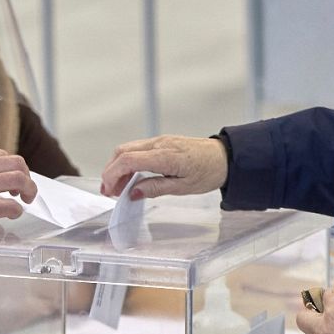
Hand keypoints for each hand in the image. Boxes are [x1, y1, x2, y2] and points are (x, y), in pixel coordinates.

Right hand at [0, 145, 35, 242]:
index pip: (1, 154)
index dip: (11, 167)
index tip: (12, 179)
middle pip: (15, 163)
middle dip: (27, 176)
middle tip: (26, 190)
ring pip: (17, 180)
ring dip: (28, 190)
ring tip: (25, 199)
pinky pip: (8, 206)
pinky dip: (16, 210)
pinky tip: (12, 213)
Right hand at [100, 135, 226, 198]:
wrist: (225, 157)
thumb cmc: (208, 172)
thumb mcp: (183, 188)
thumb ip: (155, 188)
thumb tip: (133, 193)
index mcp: (164, 155)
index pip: (128, 160)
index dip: (112, 174)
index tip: (108, 190)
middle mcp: (159, 143)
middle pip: (122, 152)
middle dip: (110, 171)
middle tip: (109, 191)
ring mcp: (160, 140)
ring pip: (128, 149)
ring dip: (118, 166)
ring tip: (118, 186)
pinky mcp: (162, 142)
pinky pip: (138, 149)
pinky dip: (129, 162)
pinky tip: (131, 177)